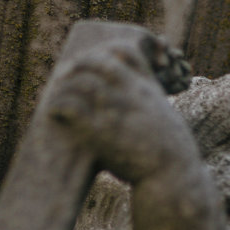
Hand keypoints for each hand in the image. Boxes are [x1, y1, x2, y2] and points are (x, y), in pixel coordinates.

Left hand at [47, 38, 197, 184]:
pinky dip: (59, 105)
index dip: (107, 52)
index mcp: (148, 90)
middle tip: (66, 75)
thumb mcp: (170, 120)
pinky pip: (72, 107)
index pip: (126, 52)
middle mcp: (132, 94)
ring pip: (81, 82)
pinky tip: (54, 112)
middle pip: (98, 62)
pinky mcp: (102, 132)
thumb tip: (149, 107)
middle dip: (79, 65)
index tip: (95, 62)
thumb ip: (155, 106)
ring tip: (58, 94)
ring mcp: (117, 111)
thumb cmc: (174, 156)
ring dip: (64, 86)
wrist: (175, 178)